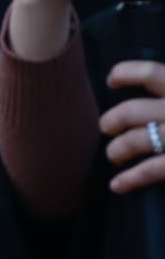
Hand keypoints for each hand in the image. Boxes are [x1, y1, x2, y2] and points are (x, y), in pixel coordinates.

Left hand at [102, 61, 164, 194]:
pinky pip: (154, 169)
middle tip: (106, 127)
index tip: (111, 80)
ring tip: (113, 155)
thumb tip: (152, 84)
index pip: (152, 73)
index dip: (127, 73)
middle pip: (134, 111)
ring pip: (137, 140)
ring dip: (118, 148)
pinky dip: (132, 178)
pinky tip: (116, 185)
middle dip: (113, 120)